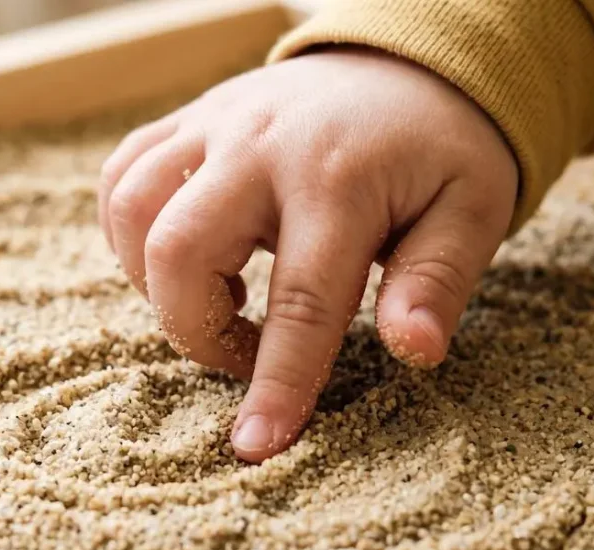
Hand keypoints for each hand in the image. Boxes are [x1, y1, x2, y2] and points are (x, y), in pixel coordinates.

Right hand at [98, 47, 517, 461]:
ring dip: (155, 281)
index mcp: (338, 182)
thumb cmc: (443, 149)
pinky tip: (182, 258)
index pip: (300, 303)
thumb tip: (414, 352)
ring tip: (221, 296)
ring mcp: (215, 126)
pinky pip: (122, 175)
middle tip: (248, 354)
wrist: (409, 58)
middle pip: (179, 252)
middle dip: (196, 331)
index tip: (257, 446)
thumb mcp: (471, 210)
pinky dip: (129, 232)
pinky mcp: (188, 119)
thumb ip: (438, 281)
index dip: (276, 382)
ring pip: (133, 211)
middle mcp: (260, 148)